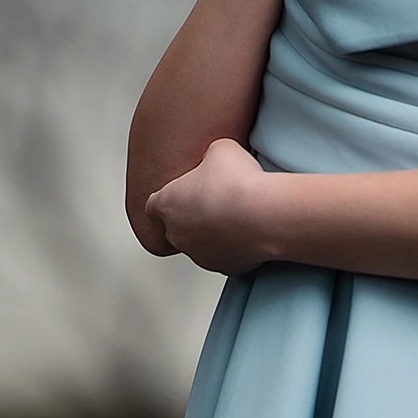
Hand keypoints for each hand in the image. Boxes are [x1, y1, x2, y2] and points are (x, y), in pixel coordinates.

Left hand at [146, 136, 276, 274]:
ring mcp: (200, 255)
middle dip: (193, 218)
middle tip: (216, 201)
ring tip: (239, 216)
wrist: (264, 214)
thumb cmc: (237, 182)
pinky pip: (228, 257)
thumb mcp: (219, 149)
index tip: (182, 194)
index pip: (153, 206)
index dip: (168, 199)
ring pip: (202, 245)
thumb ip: (209, 157)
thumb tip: (216, 159)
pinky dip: (237, 248)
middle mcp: (178, 234)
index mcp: (168, 204)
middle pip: (177, 228)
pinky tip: (252, 231)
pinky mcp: (226, 268)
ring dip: (215, 234)